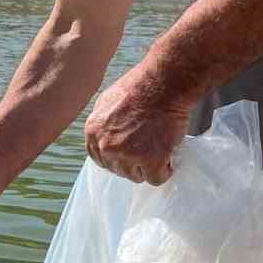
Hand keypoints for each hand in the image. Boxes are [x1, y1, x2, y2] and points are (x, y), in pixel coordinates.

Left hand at [84, 63, 190, 184]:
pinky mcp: (151, 160)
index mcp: (93, 131)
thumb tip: (105, 136)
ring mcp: (128, 155)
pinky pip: (156, 179)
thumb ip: (103, 122)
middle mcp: (107, 146)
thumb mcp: (108, 100)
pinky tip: (168, 159)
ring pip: (136, 176)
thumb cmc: (142, 86)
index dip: (115, 157)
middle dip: (132, 162)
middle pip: (117, 169)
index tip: (128, 154)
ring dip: (147, 167)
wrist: (165, 83)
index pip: (99, 158)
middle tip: (147, 149)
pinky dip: (164, 171)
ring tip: (159, 150)